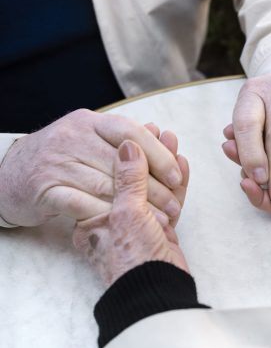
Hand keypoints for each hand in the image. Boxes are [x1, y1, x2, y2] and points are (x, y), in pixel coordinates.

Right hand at [0, 109, 183, 226]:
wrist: (7, 176)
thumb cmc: (60, 159)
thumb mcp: (89, 138)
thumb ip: (123, 139)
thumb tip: (162, 132)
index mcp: (89, 121)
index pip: (131, 132)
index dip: (158, 154)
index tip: (177, 176)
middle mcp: (72, 137)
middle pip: (123, 163)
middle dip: (154, 188)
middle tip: (175, 206)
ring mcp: (57, 162)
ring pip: (107, 185)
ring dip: (138, 206)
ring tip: (161, 221)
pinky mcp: (45, 189)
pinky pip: (83, 204)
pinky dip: (108, 215)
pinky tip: (128, 225)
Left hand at [73, 140, 189, 285]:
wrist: (157, 291)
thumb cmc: (133, 258)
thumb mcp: (126, 213)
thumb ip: (128, 179)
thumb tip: (128, 146)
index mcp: (93, 218)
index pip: (109, 176)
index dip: (125, 153)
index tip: (139, 133)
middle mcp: (115, 220)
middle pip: (133, 180)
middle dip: (149, 155)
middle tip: (159, 131)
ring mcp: (140, 226)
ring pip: (154, 188)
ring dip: (165, 165)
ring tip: (173, 140)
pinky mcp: (162, 232)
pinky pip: (169, 202)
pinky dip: (176, 184)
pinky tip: (182, 164)